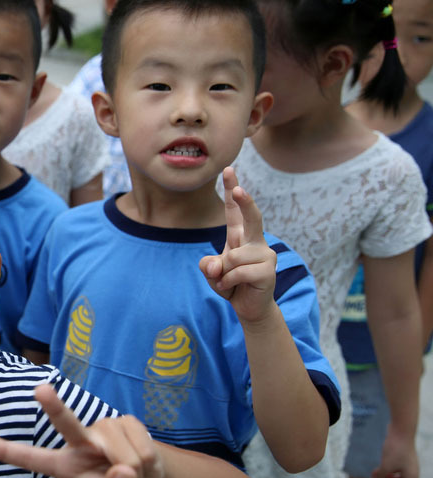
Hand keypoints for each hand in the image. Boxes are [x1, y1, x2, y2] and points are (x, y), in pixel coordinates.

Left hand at [0, 384, 163, 477]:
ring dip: (136, 473)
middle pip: (66, 423)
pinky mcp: (125, 421)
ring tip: (133, 476)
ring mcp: (102, 428)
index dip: (4, 451)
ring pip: (124, 456)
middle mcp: (78, 441)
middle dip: (54, 407)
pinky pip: (144, 449)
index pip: (29, 460)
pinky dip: (150, 464)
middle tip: (41, 389)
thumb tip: (123, 472)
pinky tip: (143, 462)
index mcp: (63, 466)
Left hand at [199, 167, 276, 323]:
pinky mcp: (268, 270)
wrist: (249, 307)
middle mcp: (255, 241)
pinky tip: (234, 287)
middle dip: (245, 202)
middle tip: (238, 189)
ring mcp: (265, 255)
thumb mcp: (212, 273)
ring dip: (223, 273)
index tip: (228, 169)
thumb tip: (216, 265)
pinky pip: (238, 272)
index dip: (233, 189)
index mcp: (240, 235)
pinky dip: (228, 282)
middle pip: (251, 217)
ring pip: (233, 257)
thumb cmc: (231, 284)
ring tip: (229, 281)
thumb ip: (208, 266)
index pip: (235, 210)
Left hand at [374, 425, 418, 477]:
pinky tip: (382, 469)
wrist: (401, 430)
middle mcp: (413, 472)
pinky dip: (391, 472)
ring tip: (380, 477)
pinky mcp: (404, 458)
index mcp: (412, 477)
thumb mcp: (386, 465)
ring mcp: (410, 465)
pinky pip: (399, 470)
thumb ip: (381, 474)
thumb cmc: (395, 449)